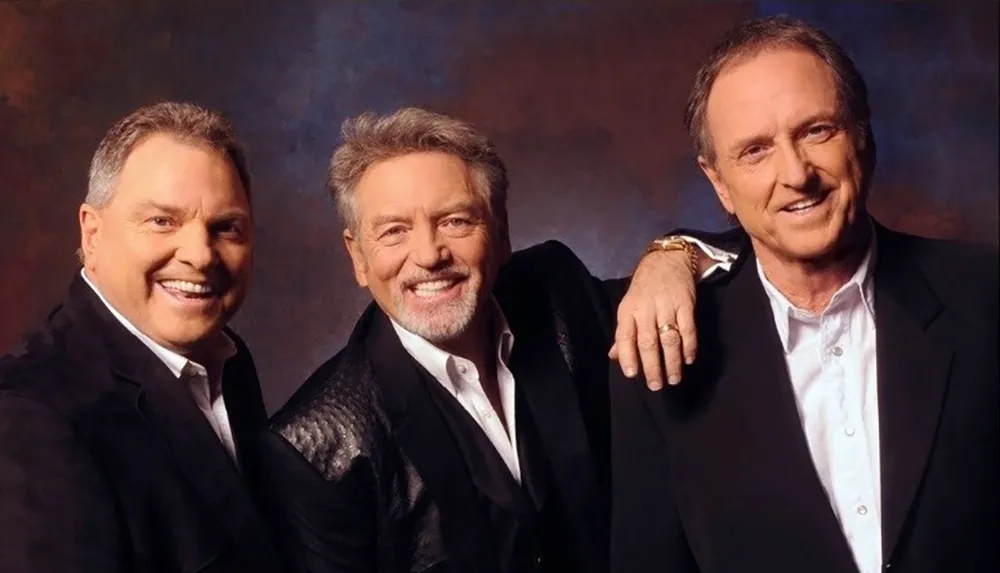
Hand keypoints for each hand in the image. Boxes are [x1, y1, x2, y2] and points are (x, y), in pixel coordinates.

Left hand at [609, 249, 697, 390]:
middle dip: (652, 366)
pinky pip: (688, 329)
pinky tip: (688, 360)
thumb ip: (623, 333)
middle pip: (648, 342)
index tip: (632, 375)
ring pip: (669, 339)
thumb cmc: (644, 288)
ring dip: (672, 361)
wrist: (667, 260)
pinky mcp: (686, 304)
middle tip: (656, 385)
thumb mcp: (628, 306)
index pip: (624, 336)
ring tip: (673, 379)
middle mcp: (646, 308)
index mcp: (628, 310)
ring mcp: (667, 306)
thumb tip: (614, 357)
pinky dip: (689, 347)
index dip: (627, 356)